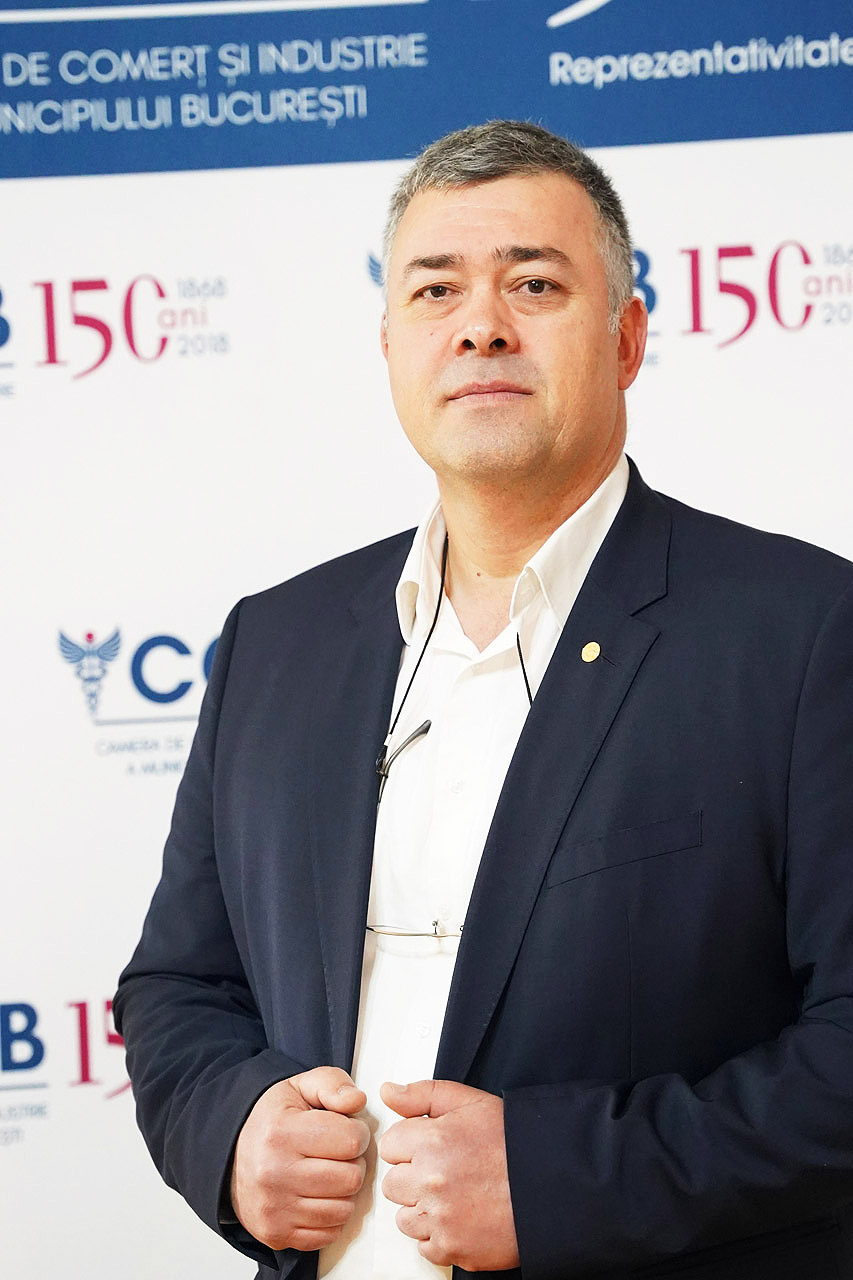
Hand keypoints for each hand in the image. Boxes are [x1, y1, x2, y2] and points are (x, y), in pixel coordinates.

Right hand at [230, 1066, 368, 1251]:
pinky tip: (318, 1196)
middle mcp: (273, 1174)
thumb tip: (357, 1100)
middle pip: (351, 1178)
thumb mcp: (301, 1087)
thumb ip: (333, 1084)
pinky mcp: (275, 1234)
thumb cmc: (273, 1120)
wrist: (229, 1155)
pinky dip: (330, 1216)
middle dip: (353, 1163)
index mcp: (281, 1133)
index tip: (346, 1130)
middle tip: (338, 1154)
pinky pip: (329, 1234)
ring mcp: (273, 1209)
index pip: (351, 1140)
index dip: (358, 1132)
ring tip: (328, 1173)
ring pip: (344, 1209)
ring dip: (344, 1192)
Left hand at [379, 1078, 519, 1271]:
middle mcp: (431, 1182)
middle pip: (393, 1184)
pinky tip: (463, 1218)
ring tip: (456, 1195)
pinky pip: (425, 1247)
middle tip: (447, 1172)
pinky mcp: (453, 1249)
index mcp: (432, 1142)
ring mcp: (440, 1219)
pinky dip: (440, 1237)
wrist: (552, 1184)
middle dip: (414, 1177)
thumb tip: (389, 1093)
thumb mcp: (471, 1102)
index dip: (411, 1146)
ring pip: (405, 1218)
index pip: (389, 1146)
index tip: (432, 1148)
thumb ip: (423, 1094)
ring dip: (423, 1210)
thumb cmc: (515, 1142)